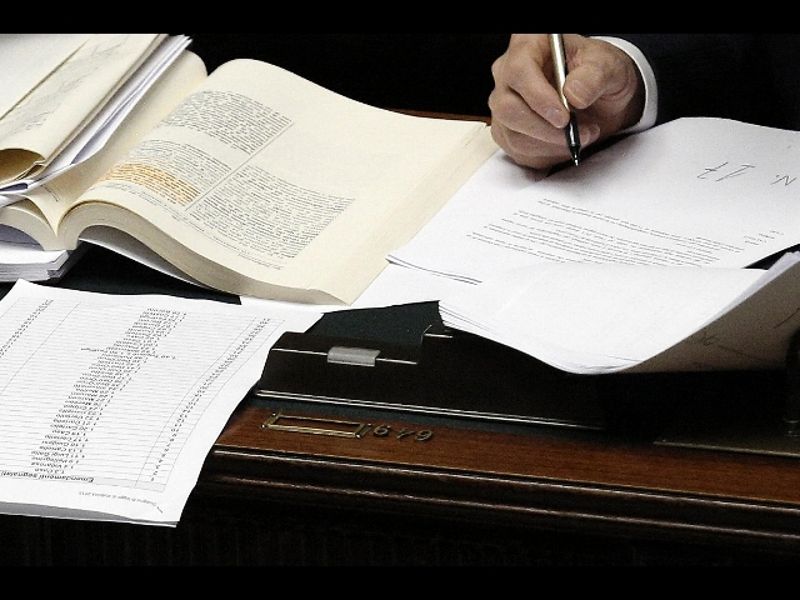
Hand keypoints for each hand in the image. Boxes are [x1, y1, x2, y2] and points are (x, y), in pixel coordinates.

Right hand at [489, 34, 644, 169]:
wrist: (599, 99)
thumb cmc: (598, 74)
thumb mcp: (608, 66)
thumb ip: (594, 76)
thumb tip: (574, 94)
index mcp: (529, 45)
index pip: (519, 71)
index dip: (538, 97)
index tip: (563, 117)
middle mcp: (508, 73)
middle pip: (508, 108)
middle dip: (544, 129)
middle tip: (577, 133)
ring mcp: (504, 103)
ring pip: (512, 134)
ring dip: (549, 144)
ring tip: (579, 136)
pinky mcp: (507, 130)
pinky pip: (517, 151)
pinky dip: (545, 155)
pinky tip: (564, 144)